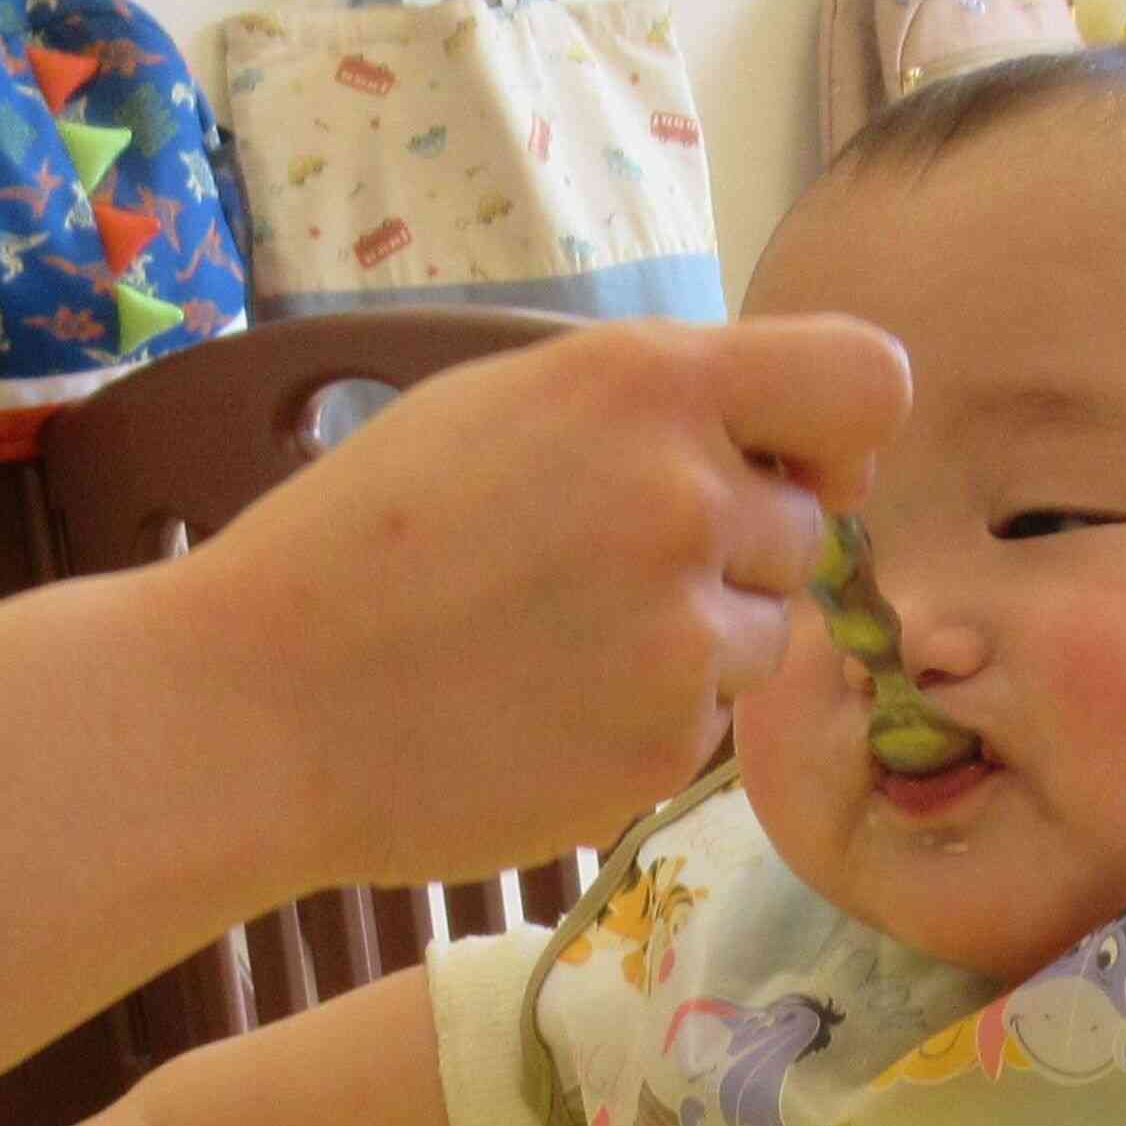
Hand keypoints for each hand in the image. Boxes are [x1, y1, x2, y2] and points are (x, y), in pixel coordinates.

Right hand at [154, 316, 909, 885]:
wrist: (258, 707)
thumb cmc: (362, 545)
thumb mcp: (499, 405)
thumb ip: (649, 407)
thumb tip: (786, 450)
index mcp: (645, 384)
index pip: (867, 379)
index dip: (839, 435)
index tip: (793, 470)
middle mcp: (686, 499)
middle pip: (806, 529)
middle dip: (731, 552)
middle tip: (594, 574)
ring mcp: (682, 633)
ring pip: (764, 633)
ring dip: (690, 642)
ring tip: (551, 643)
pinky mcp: (664, 746)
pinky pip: (707, 723)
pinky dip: (644, 720)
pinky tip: (539, 708)